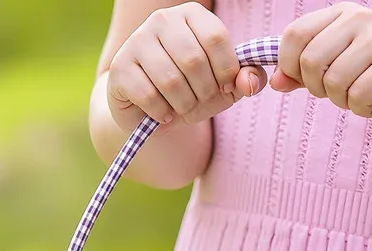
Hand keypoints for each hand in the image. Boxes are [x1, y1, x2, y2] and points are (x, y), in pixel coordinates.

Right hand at [107, 2, 266, 127]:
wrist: (151, 110)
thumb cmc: (192, 92)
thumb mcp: (224, 87)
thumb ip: (246, 80)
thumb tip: (250, 83)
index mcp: (192, 16)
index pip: (216, 38)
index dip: (226, 71)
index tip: (225, 87)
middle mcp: (162, 20)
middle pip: (194, 61)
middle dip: (204, 93)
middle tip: (199, 102)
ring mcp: (137, 41)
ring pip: (171, 80)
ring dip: (183, 106)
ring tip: (181, 107)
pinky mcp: (120, 68)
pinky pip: (149, 96)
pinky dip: (162, 114)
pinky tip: (162, 112)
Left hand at [271, 2, 371, 120]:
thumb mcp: (339, 71)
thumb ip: (304, 74)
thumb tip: (274, 82)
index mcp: (342, 14)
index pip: (294, 35)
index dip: (290, 67)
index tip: (307, 83)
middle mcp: (360, 18)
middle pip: (310, 61)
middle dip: (318, 90)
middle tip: (340, 95)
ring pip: (333, 82)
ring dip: (343, 102)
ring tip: (362, 98)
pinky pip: (358, 95)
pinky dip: (363, 109)